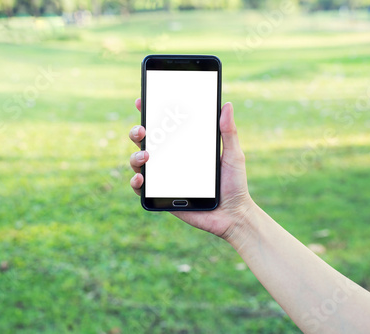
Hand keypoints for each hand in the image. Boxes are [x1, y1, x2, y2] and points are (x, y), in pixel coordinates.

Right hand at [129, 98, 254, 239]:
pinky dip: (135, 182)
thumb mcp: (233, 155)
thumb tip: (227, 105)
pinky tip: (140, 178)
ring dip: (135, 156)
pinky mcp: (161, 196)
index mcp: (184, 147)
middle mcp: (170, 160)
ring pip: (138, 162)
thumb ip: (228, 132)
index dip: (149, 112)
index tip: (142, 101)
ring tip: (146, 156)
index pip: (163, 127)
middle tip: (142, 130)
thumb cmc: (234, 184)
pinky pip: (141, 188)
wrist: (233, 214)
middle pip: (145, 142)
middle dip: (137, 132)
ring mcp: (163, 177)